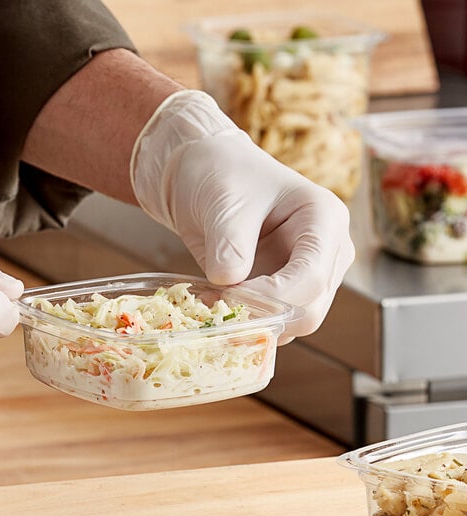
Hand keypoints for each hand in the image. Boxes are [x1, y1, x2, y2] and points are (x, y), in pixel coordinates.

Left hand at [131, 90, 354, 342]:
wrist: (204, 175)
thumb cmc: (221, 175)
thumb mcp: (222, 202)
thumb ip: (229, 245)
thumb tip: (229, 285)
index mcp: (324, 221)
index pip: (312, 276)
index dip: (272, 297)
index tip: (229, 297)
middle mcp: (327, 253)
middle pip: (309, 310)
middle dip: (263, 317)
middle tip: (216, 309)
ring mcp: (307, 276)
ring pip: (291, 324)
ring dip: (252, 324)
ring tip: (211, 303)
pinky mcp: (283, 292)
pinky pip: (272, 322)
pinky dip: (245, 323)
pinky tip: (216, 307)